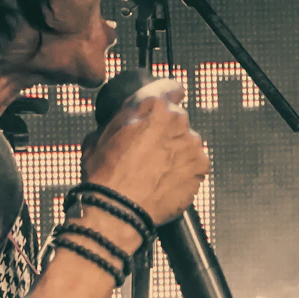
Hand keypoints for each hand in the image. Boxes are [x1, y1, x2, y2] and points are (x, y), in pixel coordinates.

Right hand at [81, 81, 208, 225]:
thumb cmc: (106, 175)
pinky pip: (196, 163)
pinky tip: (168, 180)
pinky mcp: (200, 167)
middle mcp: (176, 119)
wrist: (119, 209)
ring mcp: (191, 144)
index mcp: (152, 105)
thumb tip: (120, 122)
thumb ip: (118, 121)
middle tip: (150, 150)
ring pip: (187, 141)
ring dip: (177, 151)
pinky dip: (186, 170)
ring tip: (157, 170)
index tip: (167, 102)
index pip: (170, 88)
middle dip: (166, 131)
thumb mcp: (98, 136)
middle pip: (177, 119)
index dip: (167, 96)